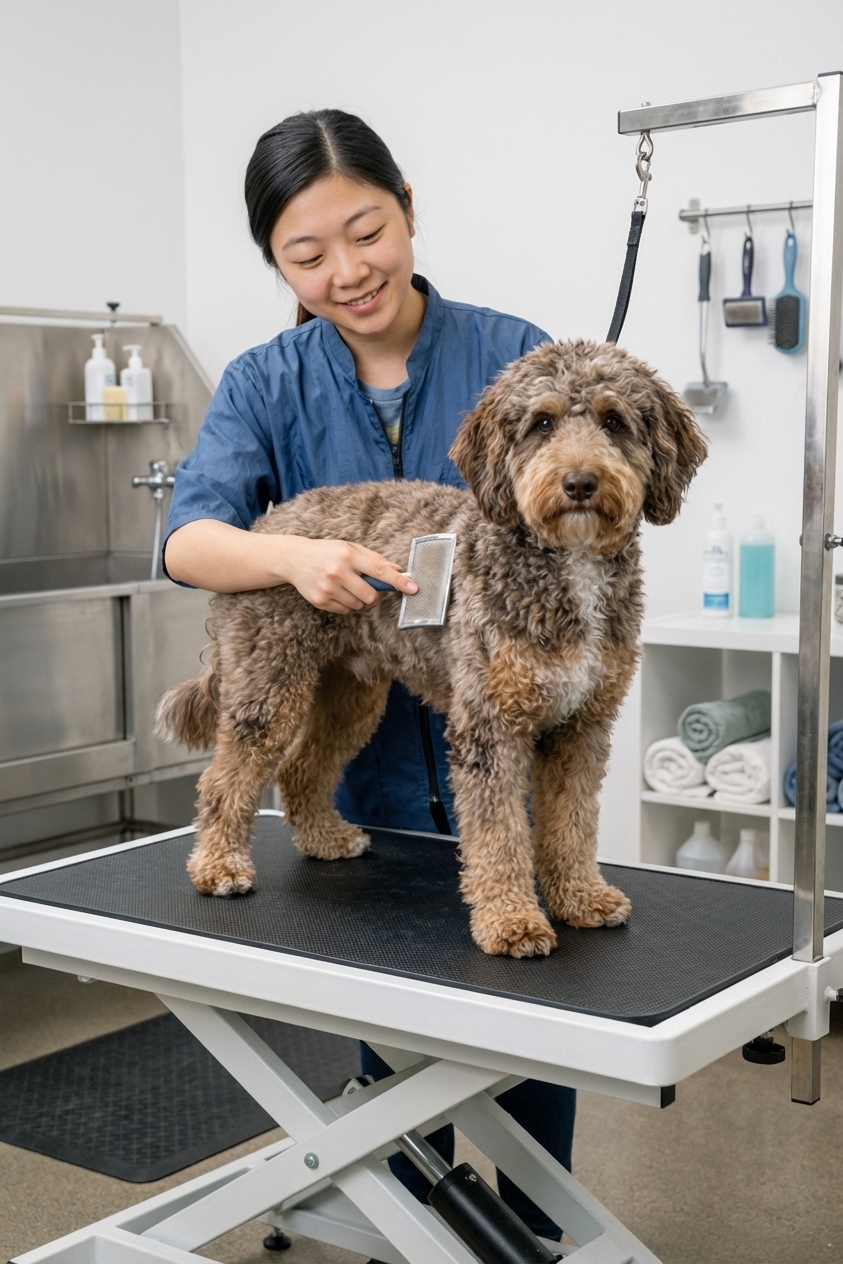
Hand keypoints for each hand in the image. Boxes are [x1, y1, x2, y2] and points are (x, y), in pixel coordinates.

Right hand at [282, 537, 417, 613]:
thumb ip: (374, 559)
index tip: (413, 588)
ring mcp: (328, 588)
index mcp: (349, 555)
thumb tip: (397, 569)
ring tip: (346, 585)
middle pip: (371, 596)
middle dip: (373, 594)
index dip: (398, 581)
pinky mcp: (320, 601)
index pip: (380, 570)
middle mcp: (338, 571)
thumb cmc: (327, 551)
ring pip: (358, 605)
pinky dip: (346, 604)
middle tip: (365, 585)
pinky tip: (335, 591)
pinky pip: (345, 610)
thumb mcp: (350, 548)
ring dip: (358, 599)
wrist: (294, 559)